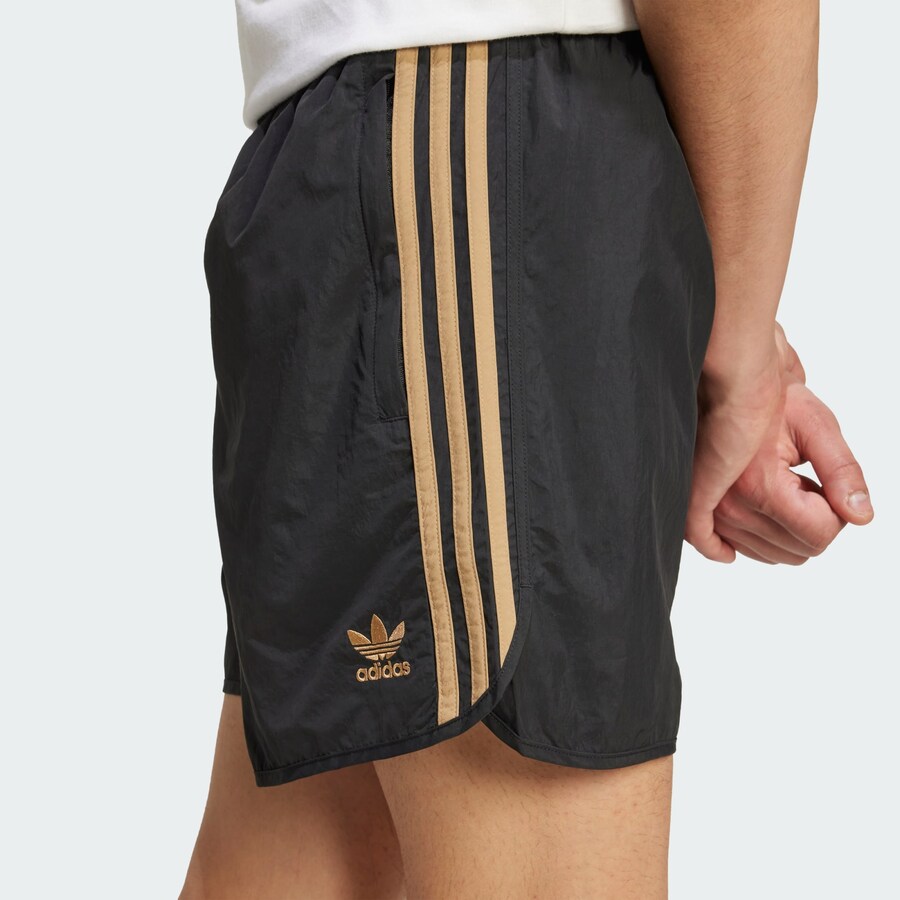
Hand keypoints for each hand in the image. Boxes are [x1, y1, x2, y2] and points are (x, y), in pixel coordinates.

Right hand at [686, 324, 873, 562]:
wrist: (730, 382)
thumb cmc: (769, 397)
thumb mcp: (818, 427)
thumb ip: (844, 474)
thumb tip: (861, 516)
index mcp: (760, 487)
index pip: (820, 534)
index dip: (836, 511)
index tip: (826, 482)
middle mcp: (731, 506)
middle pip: (799, 551)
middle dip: (814, 522)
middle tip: (807, 484)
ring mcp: (714, 510)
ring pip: (772, 555)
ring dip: (788, 529)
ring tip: (782, 488)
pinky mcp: (702, 507)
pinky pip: (726, 548)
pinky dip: (747, 547)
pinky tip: (751, 539)